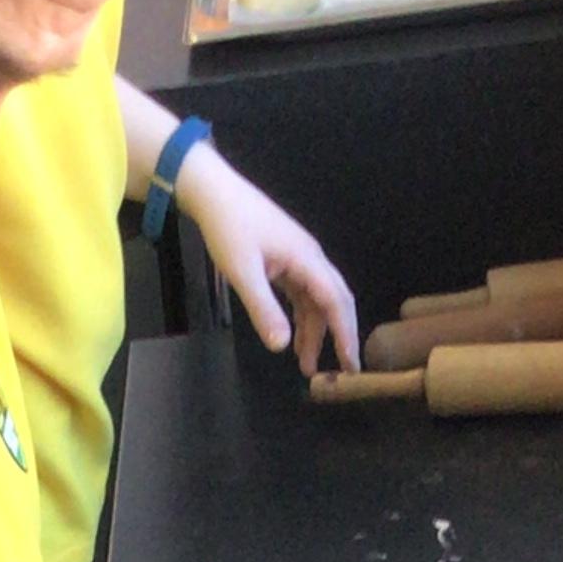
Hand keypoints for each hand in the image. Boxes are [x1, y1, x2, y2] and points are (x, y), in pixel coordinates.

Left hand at [179, 148, 360, 375]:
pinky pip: (301, 294)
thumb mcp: (243, 273)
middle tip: (341, 370)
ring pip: (316, 300)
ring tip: (305, 365)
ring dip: (314, 332)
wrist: (213, 191)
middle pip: (334, 300)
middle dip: (338, 335)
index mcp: (306, 259)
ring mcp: (298, 257)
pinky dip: (301, 317)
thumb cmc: (227, 227)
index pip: (335, 301)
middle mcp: (309, 257)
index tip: (350, 364)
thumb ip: (263, 310)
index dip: (345, 334)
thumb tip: (282, 347)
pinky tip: (294, 337)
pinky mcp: (285, 259)